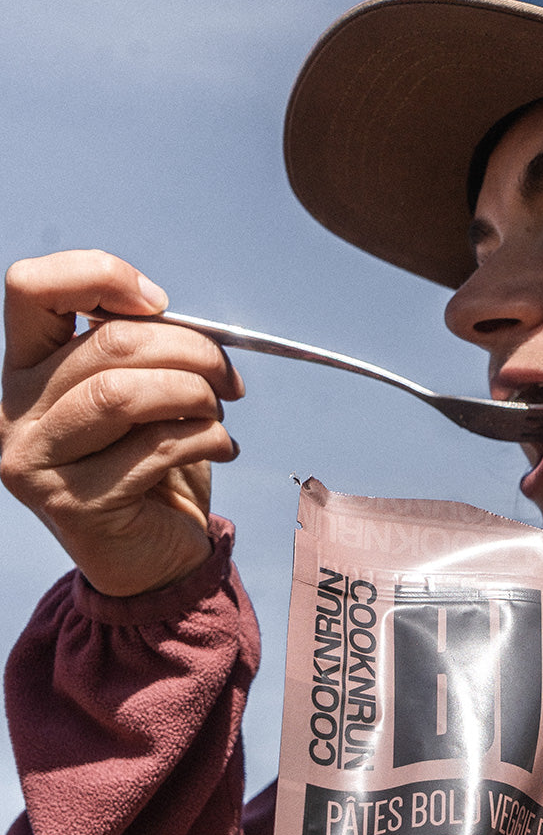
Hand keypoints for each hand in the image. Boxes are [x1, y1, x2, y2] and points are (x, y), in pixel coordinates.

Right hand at [1, 250, 242, 595]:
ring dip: (196, 395)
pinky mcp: (75, 504)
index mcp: (26, 367)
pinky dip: (208, 438)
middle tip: (229, 378)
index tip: (160, 302)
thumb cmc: (153, 467)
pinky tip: (223, 447)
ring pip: (124, 393)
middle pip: (105, 344)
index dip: (101, 276)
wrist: (156, 558)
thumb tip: (169, 314)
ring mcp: (37, 461)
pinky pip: (154, 448)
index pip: (32, 288)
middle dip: (191, 351)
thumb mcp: (144, 396)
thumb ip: (141, 351)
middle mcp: (15, 410)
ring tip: (218, 413)